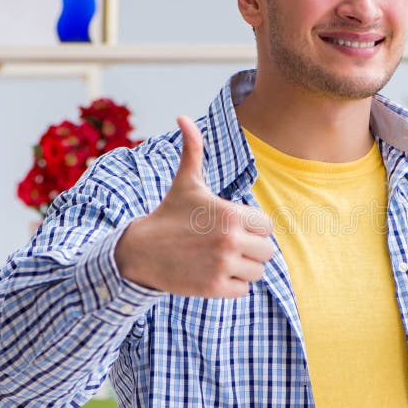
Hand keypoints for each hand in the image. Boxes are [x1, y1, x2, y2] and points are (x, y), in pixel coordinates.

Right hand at [115, 116, 274, 297]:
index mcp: (231, 213)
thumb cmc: (170, 215)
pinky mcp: (214, 288)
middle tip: (226, 246)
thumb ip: (193, 150)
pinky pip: (243, 290)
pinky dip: (231, 286)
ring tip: (219, 260)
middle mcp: (230, 239)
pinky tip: (212, 274)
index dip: (252, 228)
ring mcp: (222, 265)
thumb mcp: (186, 183)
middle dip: (251, 250)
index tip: (232, 227)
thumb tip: (182, 117)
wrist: (140, 251)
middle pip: (267, 252)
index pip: (267, 227)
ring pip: (257, 272)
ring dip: (243, 269)